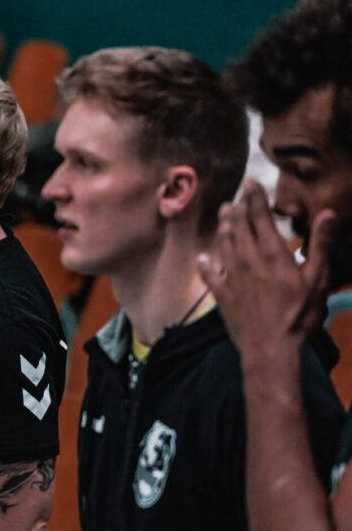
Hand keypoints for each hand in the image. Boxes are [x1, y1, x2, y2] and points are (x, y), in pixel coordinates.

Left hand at [198, 179, 335, 355]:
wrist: (270, 347)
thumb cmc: (298, 314)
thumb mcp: (318, 279)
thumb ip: (321, 245)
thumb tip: (327, 213)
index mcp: (271, 253)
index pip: (260, 218)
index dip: (254, 198)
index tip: (251, 182)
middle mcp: (246, 260)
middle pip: (238, 227)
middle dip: (237, 208)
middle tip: (236, 195)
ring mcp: (231, 277)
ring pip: (223, 244)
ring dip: (223, 227)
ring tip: (223, 214)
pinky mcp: (221, 295)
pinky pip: (210, 275)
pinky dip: (206, 264)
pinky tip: (203, 257)